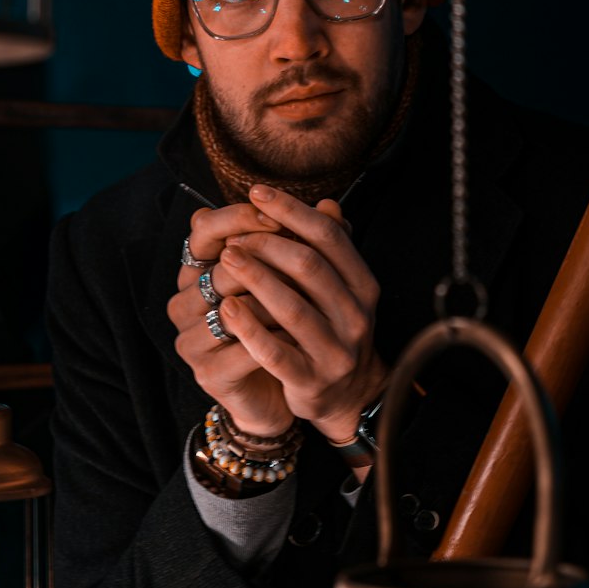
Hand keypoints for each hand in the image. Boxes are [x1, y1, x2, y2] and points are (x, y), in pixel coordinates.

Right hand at [168, 201, 294, 437]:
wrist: (278, 392)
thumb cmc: (283, 325)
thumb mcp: (294, 279)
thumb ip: (308, 242)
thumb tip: (331, 205)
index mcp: (198, 270)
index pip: (204, 230)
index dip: (240, 219)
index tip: (279, 216)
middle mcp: (185, 301)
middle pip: (223, 267)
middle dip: (270, 263)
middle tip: (309, 263)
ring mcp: (191, 339)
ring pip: (234, 307)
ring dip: (276, 303)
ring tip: (311, 301)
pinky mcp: (206, 374)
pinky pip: (243, 350)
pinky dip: (275, 340)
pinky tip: (301, 337)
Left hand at [216, 185, 388, 455]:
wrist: (346, 395)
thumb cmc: (332, 327)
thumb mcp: (340, 287)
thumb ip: (332, 247)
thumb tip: (326, 203)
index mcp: (362, 285)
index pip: (328, 237)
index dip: (291, 211)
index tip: (256, 192)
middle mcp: (355, 316)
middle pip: (309, 268)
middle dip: (267, 243)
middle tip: (235, 233)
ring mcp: (335, 351)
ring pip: (292, 309)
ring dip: (255, 279)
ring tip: (225, 258)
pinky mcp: (311, 381)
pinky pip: (277, 353)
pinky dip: (250, 329)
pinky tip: (226, 310)